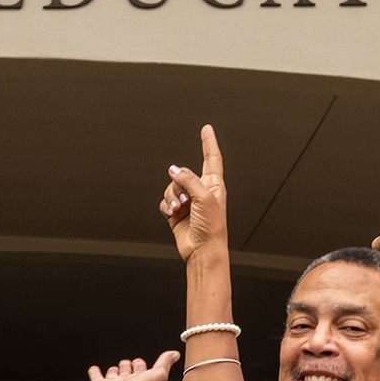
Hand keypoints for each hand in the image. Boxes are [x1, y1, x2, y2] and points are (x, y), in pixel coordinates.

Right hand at [86, 351, 179, 380]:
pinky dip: (94, 372)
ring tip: (115, 368)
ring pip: (113, 375)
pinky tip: (94, 369)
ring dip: (113, 370)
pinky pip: (96, 377)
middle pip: (126, 371)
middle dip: (127, 366)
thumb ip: (165, 363)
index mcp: (139, 380)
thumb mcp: (158, 374)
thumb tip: (175, 354)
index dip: (139, 364)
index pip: (140, 369)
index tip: (139, 361)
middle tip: (128, 363)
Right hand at [159, 124, 227, 263]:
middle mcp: (201, 191)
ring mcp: (188, 202)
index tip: (206, 129)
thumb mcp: (203, 197)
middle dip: (179, 184)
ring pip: (171, 187)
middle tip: (185, 199)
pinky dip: (166, 206)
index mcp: (214, 185)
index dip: (209, 143)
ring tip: (178, 209)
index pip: (212, 158)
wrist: (202, 251)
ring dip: (172, 197)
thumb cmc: (211, 227)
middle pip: (183, 174)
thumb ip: (188, 179)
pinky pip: (165, 201)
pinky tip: (172, 214)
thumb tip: (173, 169)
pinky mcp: (176, 213)